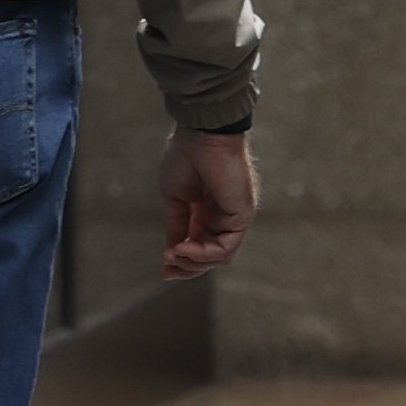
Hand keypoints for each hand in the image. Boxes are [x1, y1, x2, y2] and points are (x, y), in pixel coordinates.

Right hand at [159, 128, 258, 279]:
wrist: (202, 135)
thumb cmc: (186, 158)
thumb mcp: (175, 198)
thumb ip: (177, 225)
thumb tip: (172, 252)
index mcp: (206, 211)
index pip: (199, 245)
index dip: (181, 261)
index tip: (163, 270)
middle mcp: (222, 217)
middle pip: (210, 256)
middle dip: (187, 267)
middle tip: (166, 269)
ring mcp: (234, 217)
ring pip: (219, 257)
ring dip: (194, 262)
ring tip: (173, 254)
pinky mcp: (242, 216)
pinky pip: (225, 248)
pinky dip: (204, 253)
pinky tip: (183, 247)